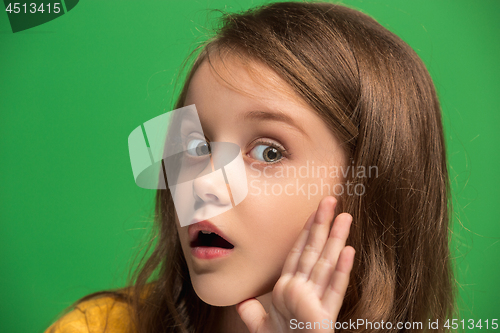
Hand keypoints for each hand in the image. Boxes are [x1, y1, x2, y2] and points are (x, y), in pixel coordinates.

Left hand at [236, 196, 353, 332]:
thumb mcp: (259, 327)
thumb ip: (253, 312)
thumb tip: (242, 301)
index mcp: (288, 288)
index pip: (297, 252)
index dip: (305, 232)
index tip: (313, 212)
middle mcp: (303, 290)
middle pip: (314, 251)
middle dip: (322, 225)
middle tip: (330, 199)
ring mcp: (315, 301)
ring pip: (326, 263)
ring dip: (336, 239)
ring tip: (345, 216)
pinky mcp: (324, 316)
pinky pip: (333, 289)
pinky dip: (341, 270)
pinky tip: (349, 250)